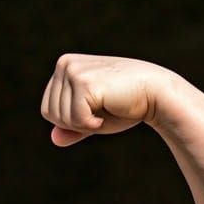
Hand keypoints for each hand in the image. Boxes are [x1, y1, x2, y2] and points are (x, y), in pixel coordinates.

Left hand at [41, 54, 177, 147]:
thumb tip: (54, 139)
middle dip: (76, 122)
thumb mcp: (92, 118)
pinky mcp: (84, 82)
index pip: (48, 109)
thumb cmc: (125, 105)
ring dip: (84, 122)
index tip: (94, 109)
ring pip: (61, 118)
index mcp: (64, 66)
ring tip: (106, 105)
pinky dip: (91, 124)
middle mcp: (65, 64)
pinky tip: (109, 108)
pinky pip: (74, 119)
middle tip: (101, 108)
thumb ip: (72, 127)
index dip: (70, 121)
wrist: (156, 94)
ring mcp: (73, 71)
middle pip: (51, 114)